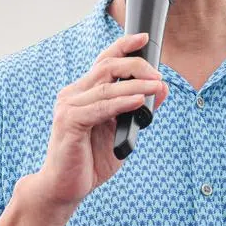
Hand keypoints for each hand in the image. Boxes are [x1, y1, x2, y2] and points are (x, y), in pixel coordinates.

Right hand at [25, 32, 168, 217]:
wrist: (64, 187)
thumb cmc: (89, 160)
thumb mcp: (120, 131)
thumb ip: (137, 110)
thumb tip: (161, 89)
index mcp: (83, 93)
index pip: (104, 61)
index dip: (123, 46)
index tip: (143, 38)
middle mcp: (73, 95)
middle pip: (106, 67)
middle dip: (136, 66)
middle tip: (158, 75)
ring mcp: (68, 107)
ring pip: (106, 87)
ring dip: (135, 85)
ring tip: (157, 86)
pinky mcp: (69, 123)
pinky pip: (100, 108)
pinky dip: (121, 103)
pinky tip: (138, 102)